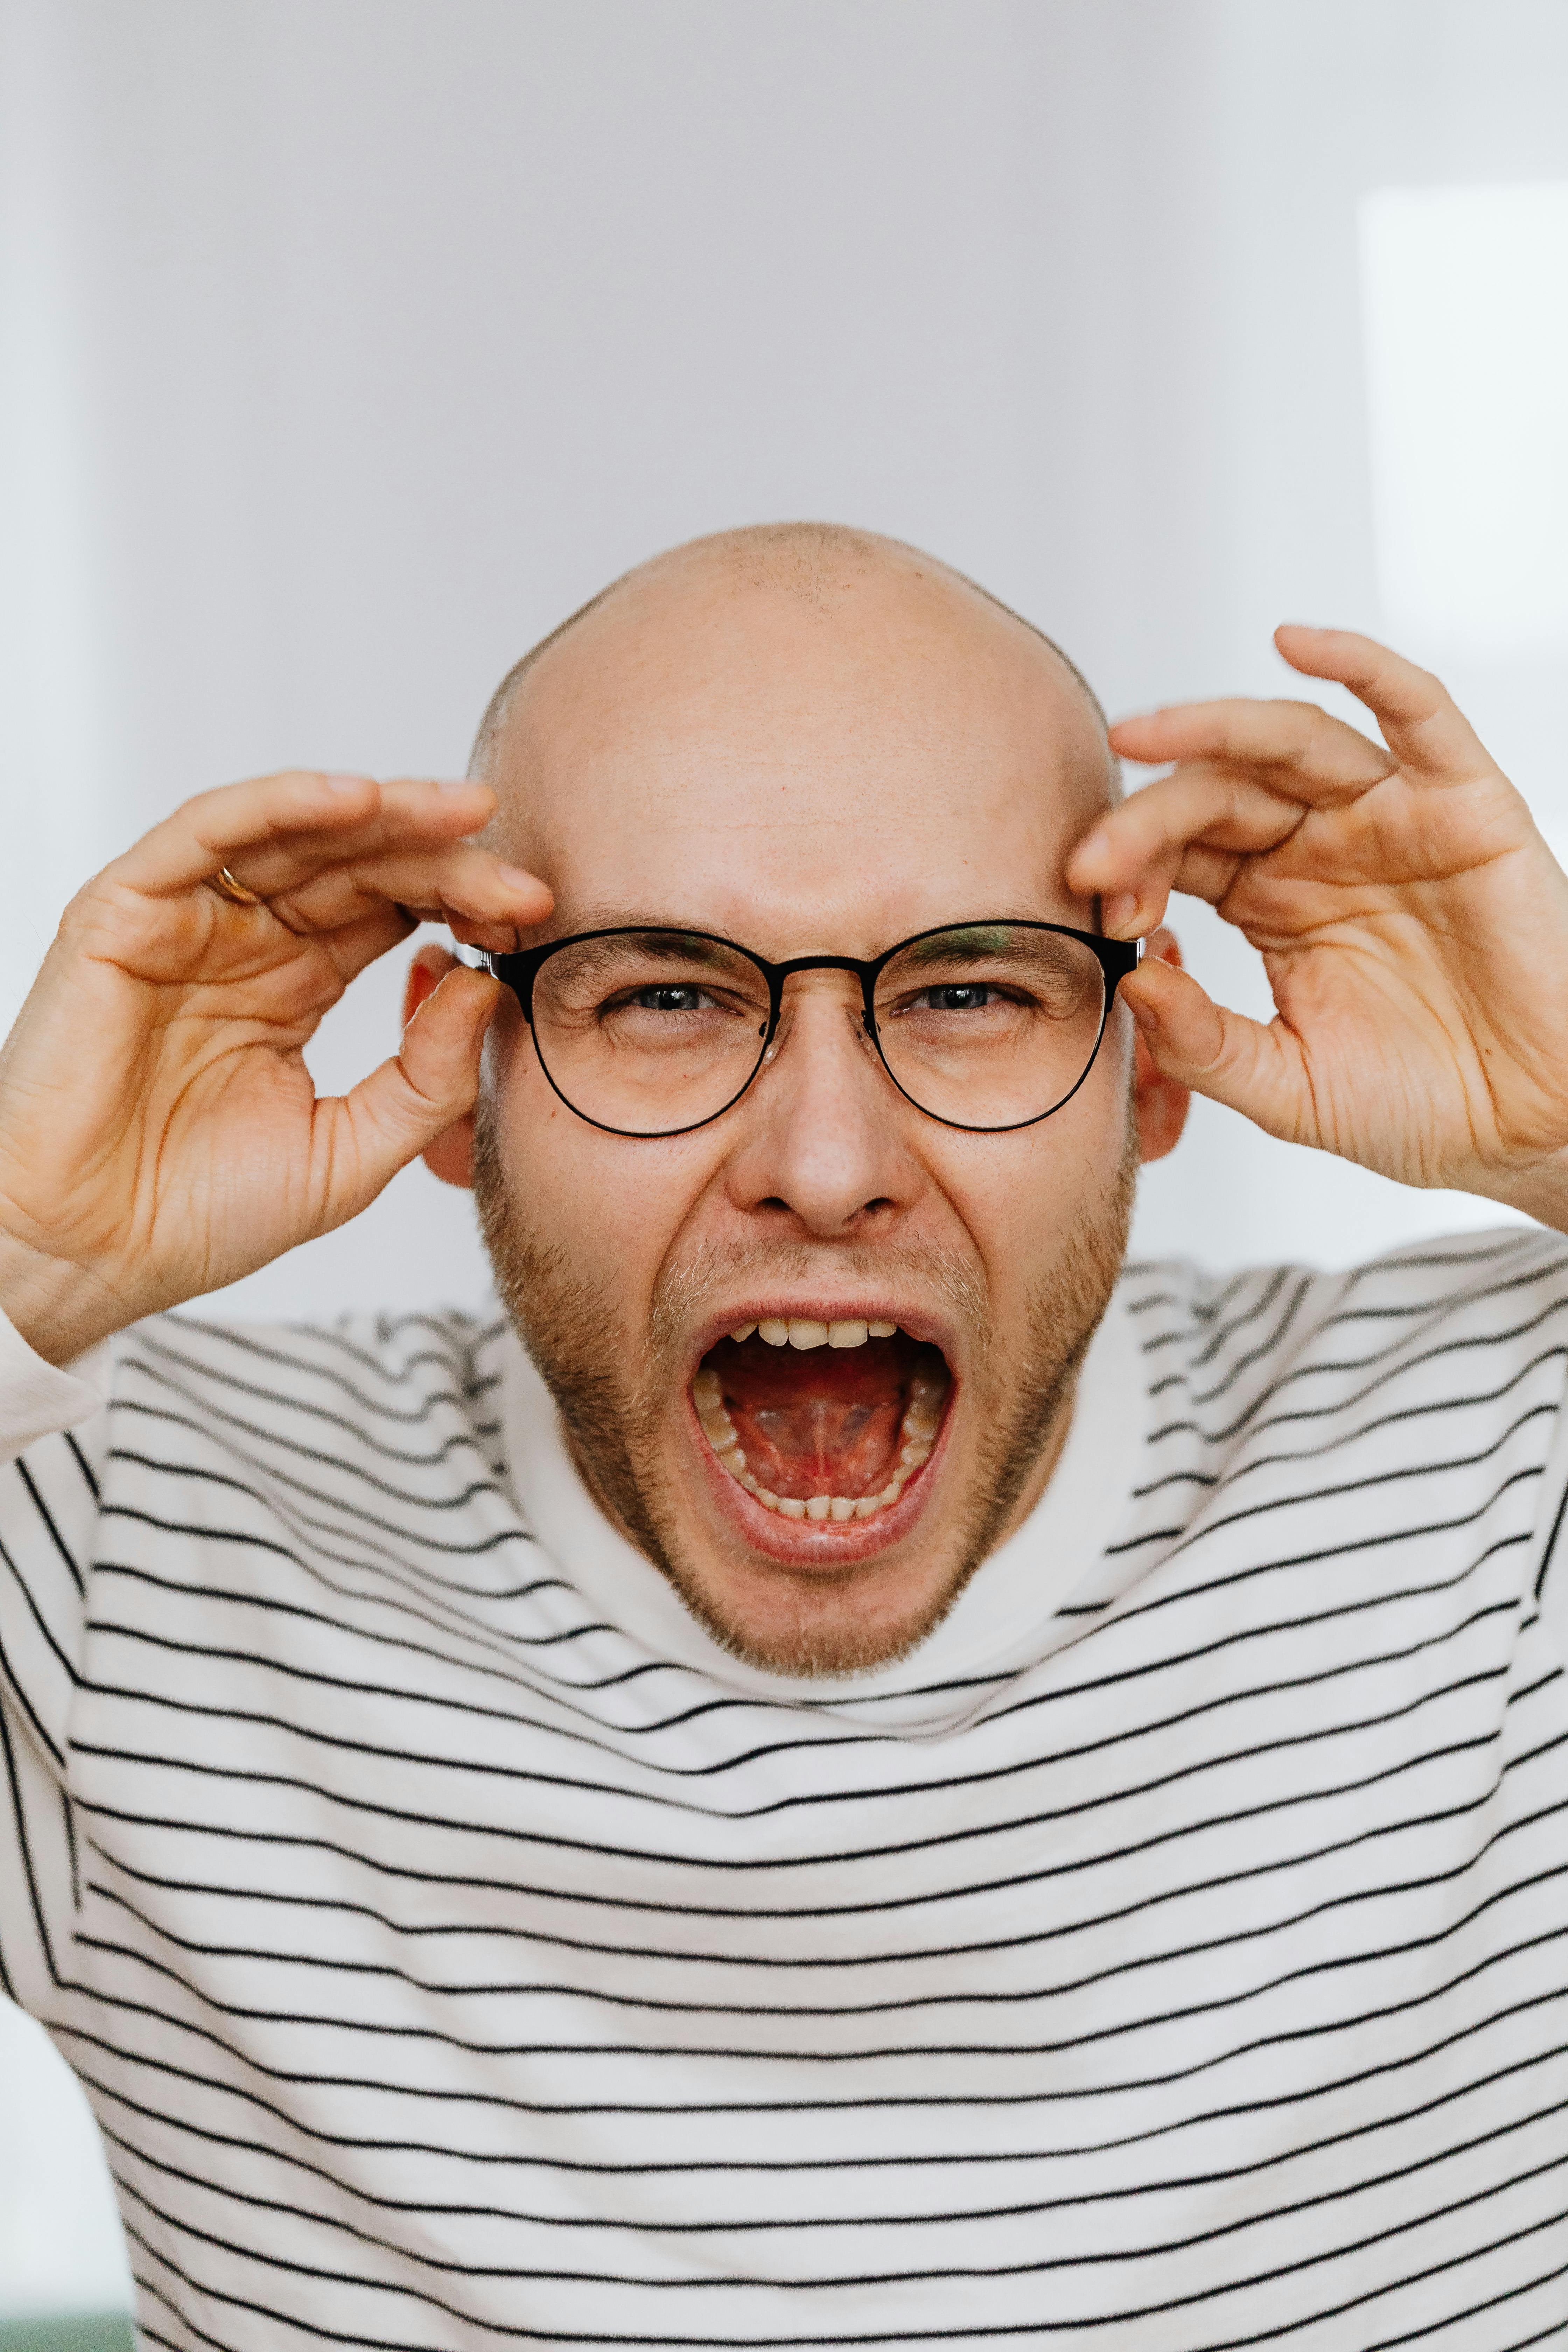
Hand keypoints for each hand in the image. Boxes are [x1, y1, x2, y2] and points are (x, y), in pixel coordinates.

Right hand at [0, 770, 550, 1361]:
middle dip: (444, 857)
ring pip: (296, 833)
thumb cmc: (199, 1212)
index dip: (463, 901)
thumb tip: (481, 985)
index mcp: (296, 987)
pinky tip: (357, 802)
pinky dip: (281, 806)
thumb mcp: (353, 1152)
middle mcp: (246, 942)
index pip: (393, 911)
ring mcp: (186, 923)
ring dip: (384, 814)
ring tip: (462, 814)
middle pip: (358, 864)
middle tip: (519, 875)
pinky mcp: (125, 914)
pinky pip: (207, 835)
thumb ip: (427, 1078)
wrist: (90, 1254)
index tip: (533, 915)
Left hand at [1066, 628, 1567, 1226]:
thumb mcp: (1284, 1086)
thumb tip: (1131, 983)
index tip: (1089, 901)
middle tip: (1090, 854)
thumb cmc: (1416, 1105)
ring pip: (1290, 742)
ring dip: (1211, 727)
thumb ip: (1203, 1042)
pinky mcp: (1463, 803)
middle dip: (1146, 815)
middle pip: (1218, 790)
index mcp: (1269, 898)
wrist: (1526, 1126)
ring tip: (1142, 733)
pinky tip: (1296, 642)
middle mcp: (1320, 845)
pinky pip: (1415, 710)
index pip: (1179, 851)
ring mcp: (1389, 817)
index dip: (1128, 864)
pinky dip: (1359, 664)